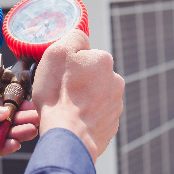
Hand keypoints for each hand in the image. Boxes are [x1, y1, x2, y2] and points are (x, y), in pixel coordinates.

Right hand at [32, 30, 124, 162]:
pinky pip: (96, 116)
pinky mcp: (111, 125)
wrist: (69, 136)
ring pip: (94, 96)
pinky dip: (85, 117)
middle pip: (91, 75)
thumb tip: (82, 39)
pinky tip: (73, 121)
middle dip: (78, 81)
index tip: (59, 75)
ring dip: (82, 100)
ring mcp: (116, 105)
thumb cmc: (59, 94)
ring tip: (65, 109)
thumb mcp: (57, 53)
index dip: (68, 63)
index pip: (84, 54)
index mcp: (104, 60)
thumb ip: (73, 38)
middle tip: (59, 92)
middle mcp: (116, 80)